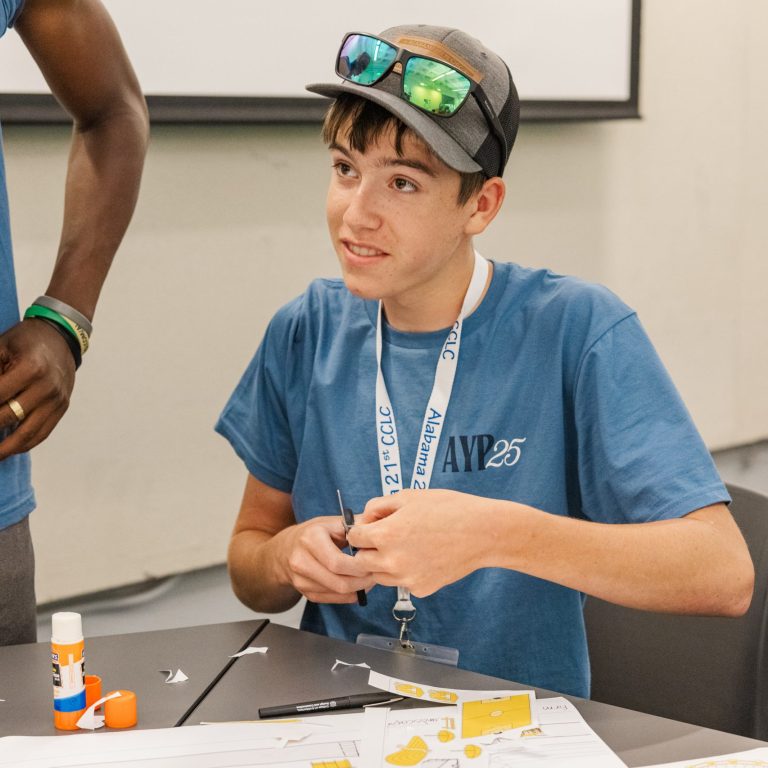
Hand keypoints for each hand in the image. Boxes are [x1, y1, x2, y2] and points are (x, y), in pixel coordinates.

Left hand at [0, 319, 75, 459]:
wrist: (61, 338)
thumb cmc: (25, 341)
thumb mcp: (1, 347)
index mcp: (30, 368)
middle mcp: (47, 387)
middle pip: (9, 417)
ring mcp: (57, 400)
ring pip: (27, 433)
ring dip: (5, 449)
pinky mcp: (62, 408)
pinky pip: (42, 433)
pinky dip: (23, 445)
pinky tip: (8, 450)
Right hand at [278, 515, 374, 604]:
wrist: (286, 548)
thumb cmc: (313, 533)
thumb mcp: (332, 522)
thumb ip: (355, 525)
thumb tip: (378, 527)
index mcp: (310, 539)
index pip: (337, 563)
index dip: (359, 567)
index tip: (372, 563)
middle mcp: (301, 560)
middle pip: (338, 582)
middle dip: (362, 581)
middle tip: (375, 574)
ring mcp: (300, 579)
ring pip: (337, 593)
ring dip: (358, 589)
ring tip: (367, 578)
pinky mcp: (304, 592)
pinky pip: (332, 599)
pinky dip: (348, 595)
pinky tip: (356, 585)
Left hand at [347, 489, 493, 596]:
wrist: (483, 532)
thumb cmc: (449, 509)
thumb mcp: (409, 496)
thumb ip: (379, 506)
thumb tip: (365, 518)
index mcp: (385, 535)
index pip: (353, 538)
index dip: (360, 529)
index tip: (371, 526)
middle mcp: (392, 562)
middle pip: (360, 562)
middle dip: (367, 549)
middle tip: (384, 538)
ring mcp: (406, 579)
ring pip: (379, 576)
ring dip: (383, 563)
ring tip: (405, 546)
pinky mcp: (421, 589)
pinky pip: (402, 583)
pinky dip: (405, 572)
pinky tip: (423, 556)